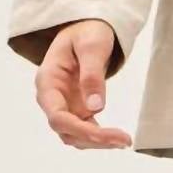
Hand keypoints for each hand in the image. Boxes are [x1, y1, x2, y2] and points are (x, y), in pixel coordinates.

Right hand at [34, 20, 132, 149]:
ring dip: (98, 142)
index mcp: (47, 81)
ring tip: (125, 140)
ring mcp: (63, 105)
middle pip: (66, 131)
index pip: (57, 116)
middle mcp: (51, 98)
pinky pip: (85, 130)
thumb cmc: (86, 33)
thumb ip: (92, 74)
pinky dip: (100, 137)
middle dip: (94, 140)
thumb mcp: (91, 46)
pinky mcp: (76, 109)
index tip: (107, 136)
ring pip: (75, 135)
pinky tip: (119, 138)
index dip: (80, 130)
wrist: (85, 30)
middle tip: (125, 140)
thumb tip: (96, 108)